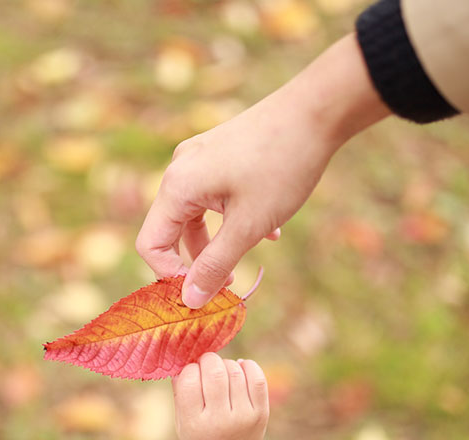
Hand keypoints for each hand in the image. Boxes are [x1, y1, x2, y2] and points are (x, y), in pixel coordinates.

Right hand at [136, 34, 388, 307]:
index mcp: (177, 186)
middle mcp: (180, 169)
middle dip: (199, 262)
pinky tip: (268, 229)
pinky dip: (233, 218)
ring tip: (251, 256)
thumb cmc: (282, 167)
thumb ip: (214, 266)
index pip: (151, 245)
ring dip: (219, 242)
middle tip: (230, 285)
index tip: (205, 293)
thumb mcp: (248, 226)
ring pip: (196, 216)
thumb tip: (189, 301)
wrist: (317, 110)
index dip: (172, 276)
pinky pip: (213, 197)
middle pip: (172, 231)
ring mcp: (199, 158)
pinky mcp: (219, 153)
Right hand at [172, 353, 268, 439]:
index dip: (190, 368)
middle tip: (207, 364)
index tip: (192, 372)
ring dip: (226, 364)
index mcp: (194, 422)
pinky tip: (240, 367)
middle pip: (214, 372)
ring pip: (235, 372)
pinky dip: (248, 366)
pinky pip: (258, 379)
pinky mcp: (261, 414)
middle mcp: (220, 419)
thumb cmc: (199, 438)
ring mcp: (243, 417)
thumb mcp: (181, 421)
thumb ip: (180, 390)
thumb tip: (185, 359)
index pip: (189, 379)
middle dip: (208, 360)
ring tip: (222, 371)